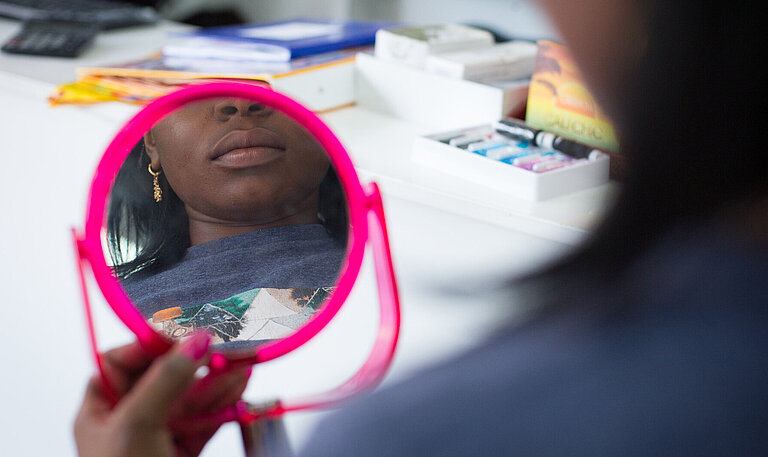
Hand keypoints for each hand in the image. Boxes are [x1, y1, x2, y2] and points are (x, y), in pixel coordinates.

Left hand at [74, 333, 250, 456]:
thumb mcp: (137, 425)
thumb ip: (166, 380)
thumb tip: (193, 341)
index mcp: (101, 410)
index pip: (121, 361)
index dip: (150, 344)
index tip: (183, 334)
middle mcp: (128, 420)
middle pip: (163, 377)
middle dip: (195, 361)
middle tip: (221, 345)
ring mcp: (159, 437)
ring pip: (191, 398)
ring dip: (217, 379)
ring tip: (241, 363)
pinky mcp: (184, 452)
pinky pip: (207, 420)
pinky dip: (225, 404)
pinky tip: (240, 387)